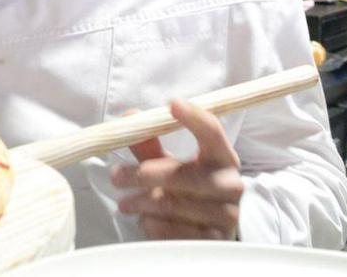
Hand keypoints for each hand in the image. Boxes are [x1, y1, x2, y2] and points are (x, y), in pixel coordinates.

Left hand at [110, 99, 243, 239]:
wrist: (213, 233)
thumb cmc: (189, 191)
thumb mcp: (174, 166)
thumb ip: (151, 145)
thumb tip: (129, 118)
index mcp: (223, 158)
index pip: (213, 132)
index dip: (193, 117)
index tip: (171, 104)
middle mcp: (230, 184)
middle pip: (183, 174)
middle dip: (144, 174)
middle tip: (116, 176)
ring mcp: (225, 215)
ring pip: (172, 204)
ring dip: (141, 202)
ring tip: (125, 203)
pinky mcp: (212, 241)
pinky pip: (172, 231)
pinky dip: (151, 224)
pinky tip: (144, 220)